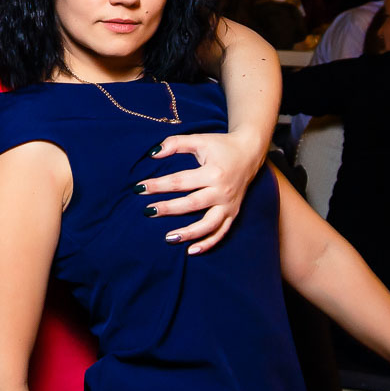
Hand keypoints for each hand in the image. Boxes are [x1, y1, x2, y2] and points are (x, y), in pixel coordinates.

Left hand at [139, 131, 265, 254]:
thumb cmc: (221, 145)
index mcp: (213, 172)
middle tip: (148, 211)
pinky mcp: (233, 213)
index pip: (180, 182)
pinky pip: (221, 232)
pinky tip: (191, 251)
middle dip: (168, 209)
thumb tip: (153, 153)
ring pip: (208, 224)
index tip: (140, 188)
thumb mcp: (199, 139)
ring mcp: (229, 205)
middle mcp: (222, 191)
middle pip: (192, 204)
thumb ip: (176, 143)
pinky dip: (208, 243)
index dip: (158, 185)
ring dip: (188, 233)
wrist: (250, 152)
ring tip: (168, 238)